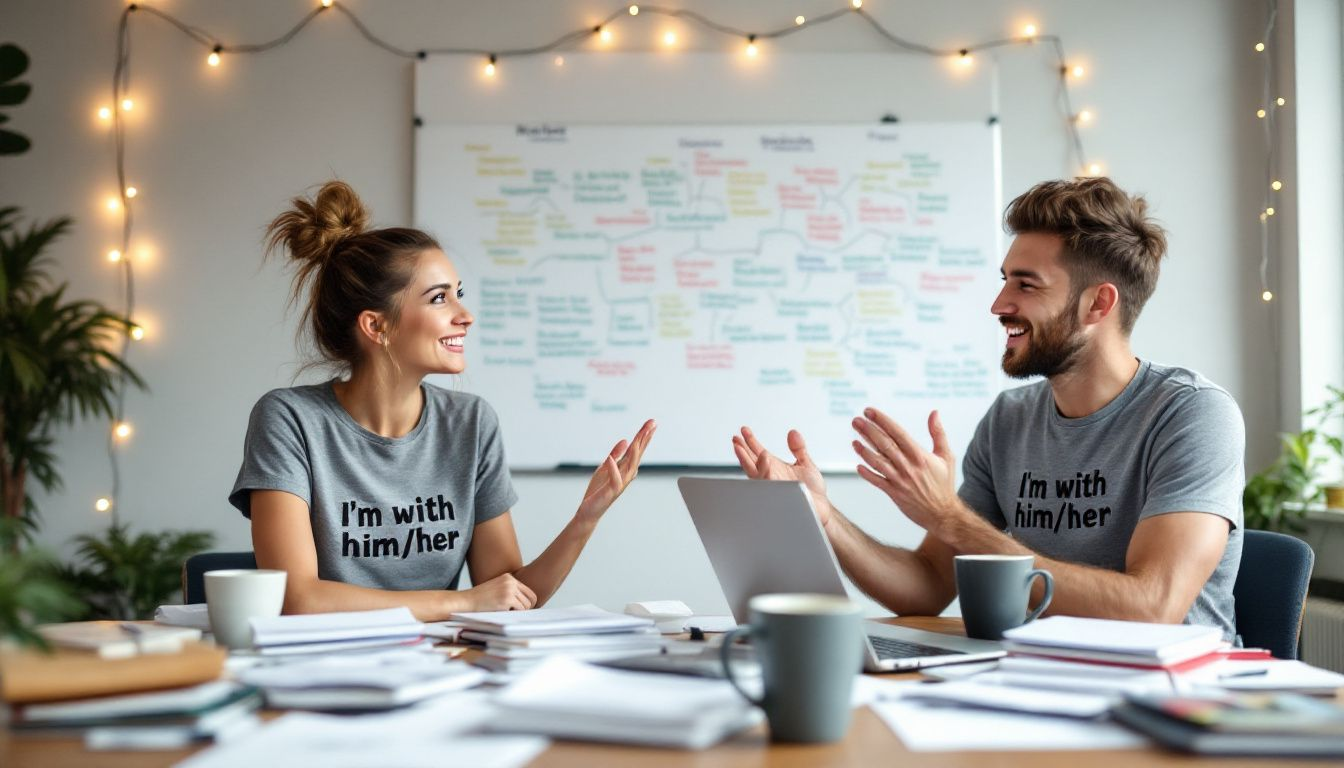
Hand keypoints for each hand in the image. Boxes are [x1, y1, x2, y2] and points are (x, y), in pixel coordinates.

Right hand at [464, 572, 535, 610]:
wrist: (467, 601)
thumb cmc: (480, 598)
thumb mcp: (497, 588)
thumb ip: (510, 591)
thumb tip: (528, 603)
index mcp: (509, 577)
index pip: (528, 591)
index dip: (529, 602)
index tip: (524, 610)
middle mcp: (511, 581)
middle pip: (530, 598)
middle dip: (526, 608)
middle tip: (517, 614)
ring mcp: (509, 590)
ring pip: (526, 606)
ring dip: (518, 612)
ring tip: (506, 613)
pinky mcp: (507, 599)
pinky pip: (520, 610)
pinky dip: (513, 615)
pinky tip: (502, 613)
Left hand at [575, 419, 656, 525]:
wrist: (590, 511)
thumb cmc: (598, 490)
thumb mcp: (605, 467)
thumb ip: (616, 454)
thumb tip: (625, 440)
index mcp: (624, 468)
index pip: (636, 449)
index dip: (644, 436)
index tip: (652, 422)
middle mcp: (626, 475)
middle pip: (637, 454)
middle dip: (644, 439)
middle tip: (653, 424)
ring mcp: (620, 483)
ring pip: (630, 465)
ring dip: (635, 451)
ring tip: (638, 437)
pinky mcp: (610, 491)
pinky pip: (613, 479)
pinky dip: (612, 469)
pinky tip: (610, 459)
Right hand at [732, 427, 834, 526]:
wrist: (820, 506)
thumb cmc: (812, 490)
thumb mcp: (805, 463)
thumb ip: (798, 448)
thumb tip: (793, 432)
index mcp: (775, 466)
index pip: (758, 452)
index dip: (750, 441)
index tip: (744, 430)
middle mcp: (770, 474)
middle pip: (750, 461)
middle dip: (742, 449)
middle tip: (736, 438)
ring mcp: (772, 483)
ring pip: (754, 471)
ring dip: (745, 459)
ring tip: (739, 446)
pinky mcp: (777, 491)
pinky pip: (767, 480)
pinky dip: (764, 469)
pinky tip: (763, 458)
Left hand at [851, 408, 962, 536]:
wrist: (943, 513)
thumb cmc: (944, 484)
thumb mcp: (946, 456)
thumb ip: (938, 433)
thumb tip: (934, 413)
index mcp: (920, 455)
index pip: (897, 433)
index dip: (882, 421)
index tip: (870, 412)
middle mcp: (908, 466)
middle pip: (884, 445)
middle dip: (869, 431)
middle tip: (856, 420)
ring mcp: (900, 480)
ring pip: (878, 462)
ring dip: (864, 450)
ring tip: (854, 440)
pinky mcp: (894, 493)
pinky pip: (877, 481)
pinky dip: (867, 474)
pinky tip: (858, 465)